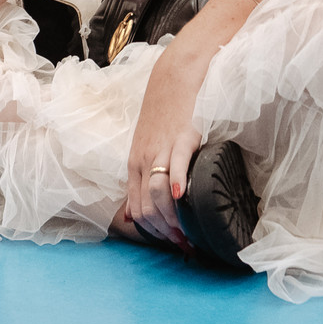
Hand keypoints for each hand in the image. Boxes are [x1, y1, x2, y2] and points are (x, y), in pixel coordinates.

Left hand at [124, 40, 213, 247]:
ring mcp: (161, 149)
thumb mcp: (146, 149)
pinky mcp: (182, 136)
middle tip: (185, 243)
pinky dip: (177, 183)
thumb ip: (142, 180)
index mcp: (135, 167)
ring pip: (157, 194)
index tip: (173, 244)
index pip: (137, 211)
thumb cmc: (165, 117)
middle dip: (165, 232)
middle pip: (147, 208)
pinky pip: (176, 164)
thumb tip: (133, 214)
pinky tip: (183, 196)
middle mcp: (143, 161)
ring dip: (173, 218)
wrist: (174, 79)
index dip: (154, 233)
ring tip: (190, 231)